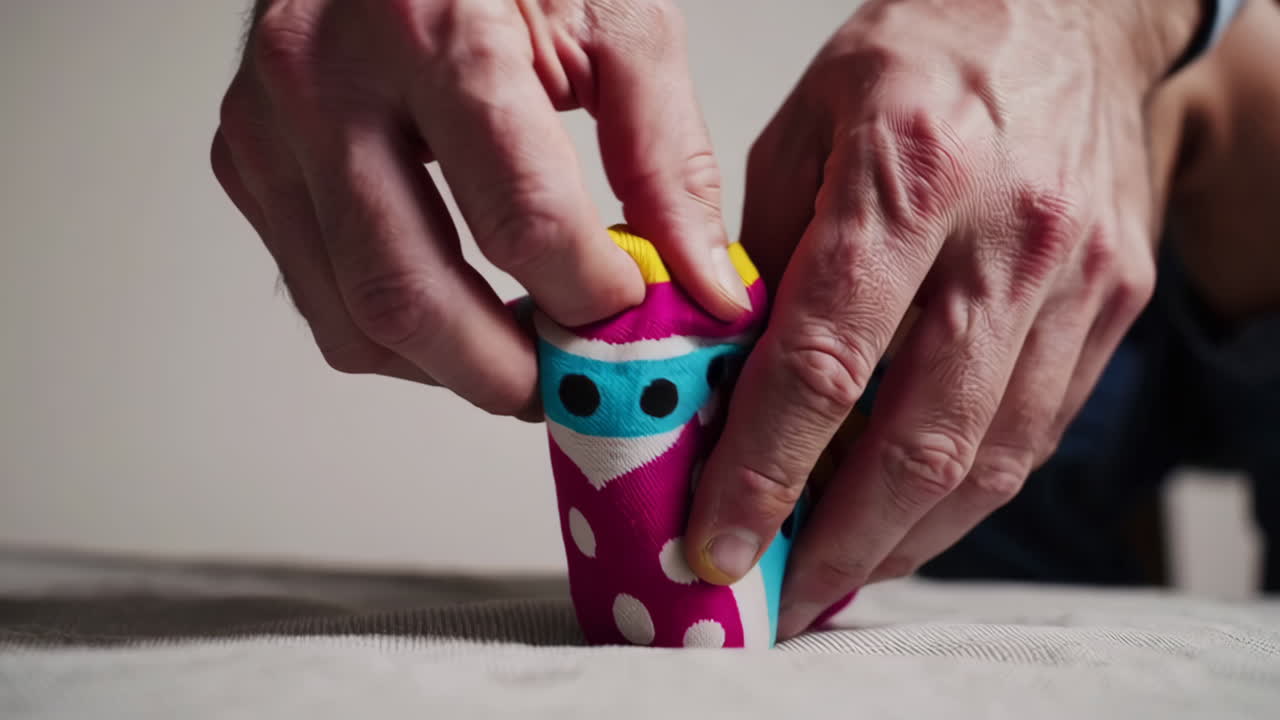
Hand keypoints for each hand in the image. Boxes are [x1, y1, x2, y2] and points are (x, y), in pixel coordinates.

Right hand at [212, 0, 748, 416]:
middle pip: (408, 294)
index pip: (518, 217)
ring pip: (351, 320)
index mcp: (427, 26)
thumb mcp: (614, 18)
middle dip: (506, 373)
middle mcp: (322, 80)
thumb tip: (702, 286)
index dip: (589, 294)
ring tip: (520, 352)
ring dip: (447, 368)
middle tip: (571, 384)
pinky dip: (396, 332)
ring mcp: (266, 126)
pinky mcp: (246, 161)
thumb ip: (668, 157)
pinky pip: (318, 296)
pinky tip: (460, 310)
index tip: (634, 311)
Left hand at [683, 0, 1202, 635]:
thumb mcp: (804, 128)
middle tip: (778, 591)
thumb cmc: (922, 57)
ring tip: (838, 575)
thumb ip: (761, 257)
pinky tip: (910, 518)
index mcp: (910, 174)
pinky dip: (966, 494)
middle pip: (917, 438)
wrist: (1070, 11)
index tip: (717, 539)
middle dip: (837, 540)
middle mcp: (1008, 236)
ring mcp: (1076, 277)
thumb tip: (718, 376)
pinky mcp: (1114, 304)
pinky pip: (1036, 431)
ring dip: (904, 538)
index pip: (823, 362)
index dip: (762, 472)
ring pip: (990, 457)